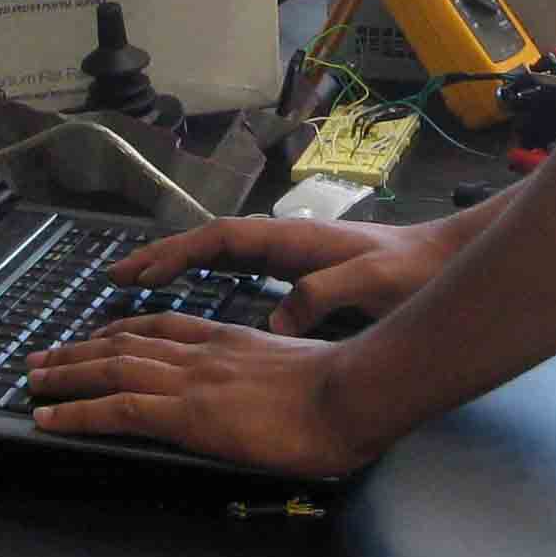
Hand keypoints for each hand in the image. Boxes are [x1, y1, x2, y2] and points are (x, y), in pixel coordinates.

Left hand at [27, 311, 373, 475]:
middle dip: (79, 350)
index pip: (164, 327)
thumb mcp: (304, 372)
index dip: (123, 330)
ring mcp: (193, 381)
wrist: (352, 395)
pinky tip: (50, 417)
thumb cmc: (345, 393)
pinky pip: (118, 410)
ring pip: (112, 370)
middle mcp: (204, 353)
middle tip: (44, 357)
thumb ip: (277, 379)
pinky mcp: (188, 414)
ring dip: (66, 374)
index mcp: (232, 341)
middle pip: (126, 343)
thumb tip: (275, 398)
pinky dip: (77, 412)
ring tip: (34, 380)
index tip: (97, 336)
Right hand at [108, 215, 457, 337]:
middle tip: (115, 275)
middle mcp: (282, 240)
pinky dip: (202, 273)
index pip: (221, 238)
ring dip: (176, 263)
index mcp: (292, 239)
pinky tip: (188, 289)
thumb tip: (278, 318)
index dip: (177, 253)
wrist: (440, 263)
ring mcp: (288, 253)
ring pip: (218, 253)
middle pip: (208, 242)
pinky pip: (235, 266)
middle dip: (161, 255)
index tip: (140, 272)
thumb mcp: (371, 283)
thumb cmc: (409, 273)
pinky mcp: (296, 269)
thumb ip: (326, 295)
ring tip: (133, 282)